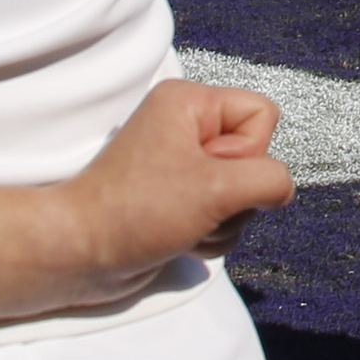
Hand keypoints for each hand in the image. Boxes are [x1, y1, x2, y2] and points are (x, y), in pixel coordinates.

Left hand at [66, 78, 294, 292]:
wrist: (79, 256)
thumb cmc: (137, 213)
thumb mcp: (218, 188)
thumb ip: (269, 179)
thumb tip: (280, 189)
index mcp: (188, 102)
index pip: (263, 114)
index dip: (248, 153)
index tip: (207, 174)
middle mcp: (185, 127)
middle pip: (256, 156)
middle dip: (236, 195)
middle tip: (195, 206)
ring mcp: (181, 166)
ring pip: (243, 191)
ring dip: (224, 221)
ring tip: (185, 227)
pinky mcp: (177, 200)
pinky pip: (224, 214)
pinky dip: (211, 234)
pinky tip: (181, 242)